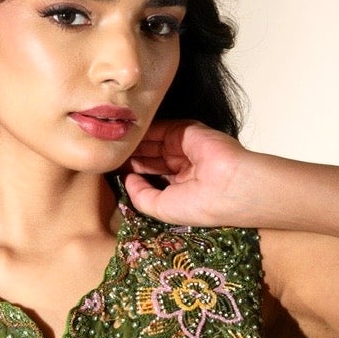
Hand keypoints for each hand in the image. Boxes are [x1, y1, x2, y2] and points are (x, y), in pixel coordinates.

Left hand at [119, 120, 256, 228]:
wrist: (230, 185)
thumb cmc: (200, 204)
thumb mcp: (162, 209)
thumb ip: (140, 196)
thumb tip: (127, 179)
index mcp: (182, 188)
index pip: (152, 178)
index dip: (133, 175)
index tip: (112, 174)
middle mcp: (183, 167)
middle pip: (149, 158)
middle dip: (130, 158)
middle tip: (108, 157)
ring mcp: (185, 148)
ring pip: (153, 143)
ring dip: (135, 145)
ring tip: (113, 146)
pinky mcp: (188, 130)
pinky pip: (162, 128)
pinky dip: (145, 131)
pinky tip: (127, 135)